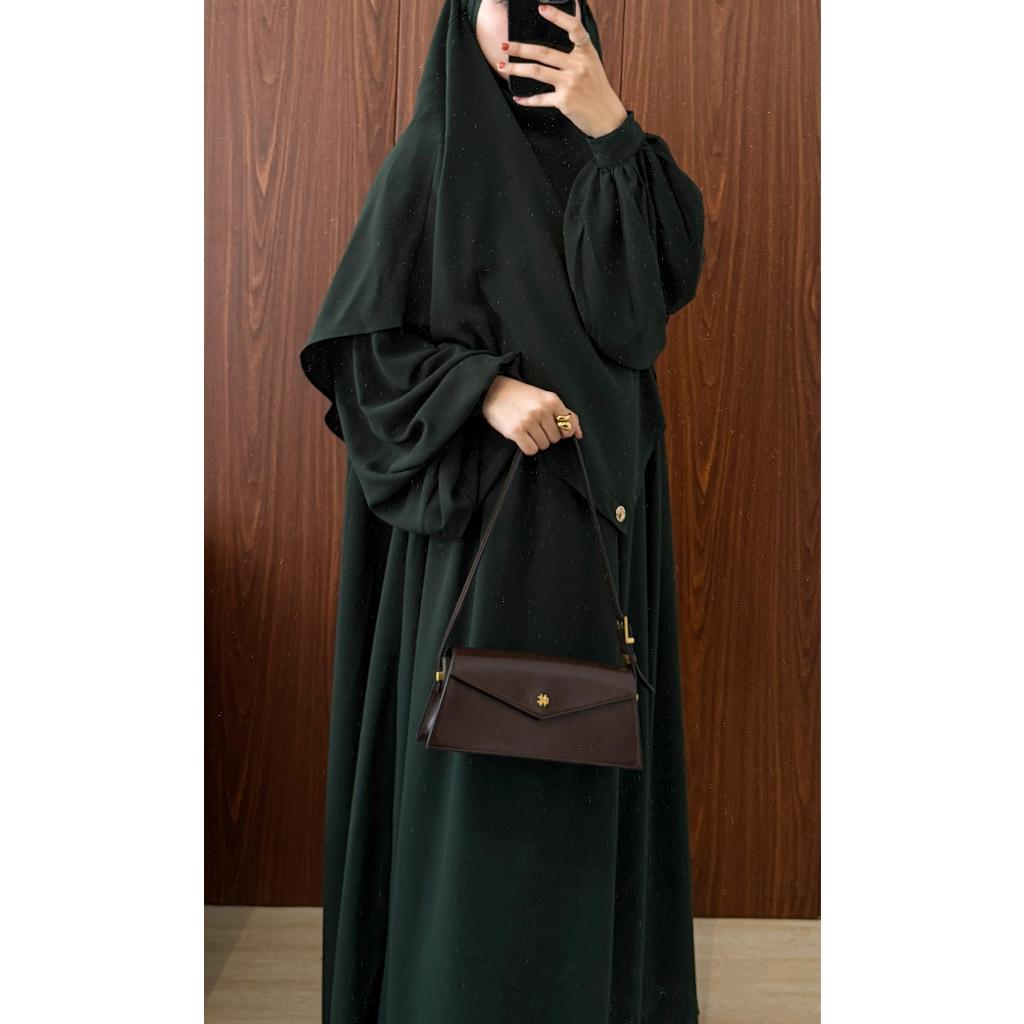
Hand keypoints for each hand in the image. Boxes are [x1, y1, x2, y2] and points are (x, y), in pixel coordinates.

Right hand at [481, 375, 582, 454]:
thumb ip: (565, 414)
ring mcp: (528, 421)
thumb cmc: (521, 396)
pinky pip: (531, 450)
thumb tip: (579, 434)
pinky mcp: (516, 431)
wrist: (493, 391)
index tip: (554, 427)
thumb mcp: (544, 398)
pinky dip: (528, 447)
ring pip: (544, 445)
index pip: (569, 426)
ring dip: (537, 441)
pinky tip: (522, 437)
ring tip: (528, 430)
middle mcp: (541, 410)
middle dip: (547, 435)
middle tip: (536, 426)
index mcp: (551, 400)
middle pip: (556, 438)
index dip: (563, 431)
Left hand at [499, 2, 627, 138]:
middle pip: (543, 52)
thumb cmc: (597, 89)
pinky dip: (527, 99)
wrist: (607, 117)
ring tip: (502, 66)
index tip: (542, 8)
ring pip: (536, 72)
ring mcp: (570, 84)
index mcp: (586, 53)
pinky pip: (540, 99)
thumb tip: (572, 23)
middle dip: (520, 48)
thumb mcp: (593, 63)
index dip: (558, 16)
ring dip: (516, 68)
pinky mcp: (564, 101)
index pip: (573, 29)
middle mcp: (578, 66)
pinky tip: (518, 97)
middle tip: (504, 45)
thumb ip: (580, 46)